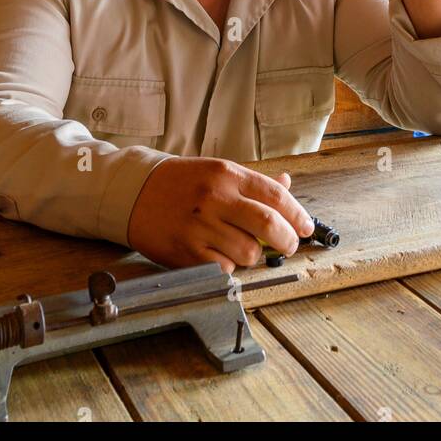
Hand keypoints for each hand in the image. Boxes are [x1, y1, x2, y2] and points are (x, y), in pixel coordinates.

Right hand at [126, 157, 313, 272]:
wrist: (134, 193)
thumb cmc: (181, 182)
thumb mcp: (217, 172)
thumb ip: (253, 182)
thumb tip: (288, 186)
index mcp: (226, 174)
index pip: (275, 195)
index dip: (298, 214)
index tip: (306, 226)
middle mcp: (215, 198)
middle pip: (268, 224)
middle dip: (287, 239)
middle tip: (289, 245)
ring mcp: (200, 226)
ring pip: (249, 252)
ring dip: (254, 255)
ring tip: (245, 247)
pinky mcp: (186, 252)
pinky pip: (225, 268)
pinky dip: (230, 266)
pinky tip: (221, 255)